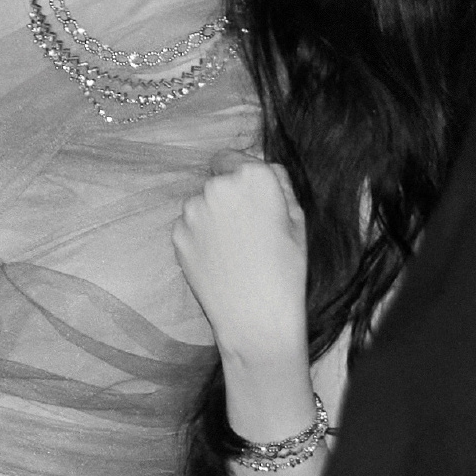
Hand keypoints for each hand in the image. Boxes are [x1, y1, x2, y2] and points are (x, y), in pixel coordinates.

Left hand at [173, 157, 309, 390]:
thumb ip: (278, 183)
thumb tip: (262, 168)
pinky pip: (189, 226)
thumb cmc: (286, 270)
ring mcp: (193, 211)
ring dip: (212, 216)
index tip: (251, 200)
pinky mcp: (178, 235)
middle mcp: (218, 185)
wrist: (256, 318)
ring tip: (232, 248)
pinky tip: (218, 259)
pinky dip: (199, 237)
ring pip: (201, 203)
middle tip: (246, 228)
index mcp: (253, 175)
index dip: (242, 179)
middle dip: (228, 196)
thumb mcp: (298, 219)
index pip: (234, 158)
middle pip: (217, 180)